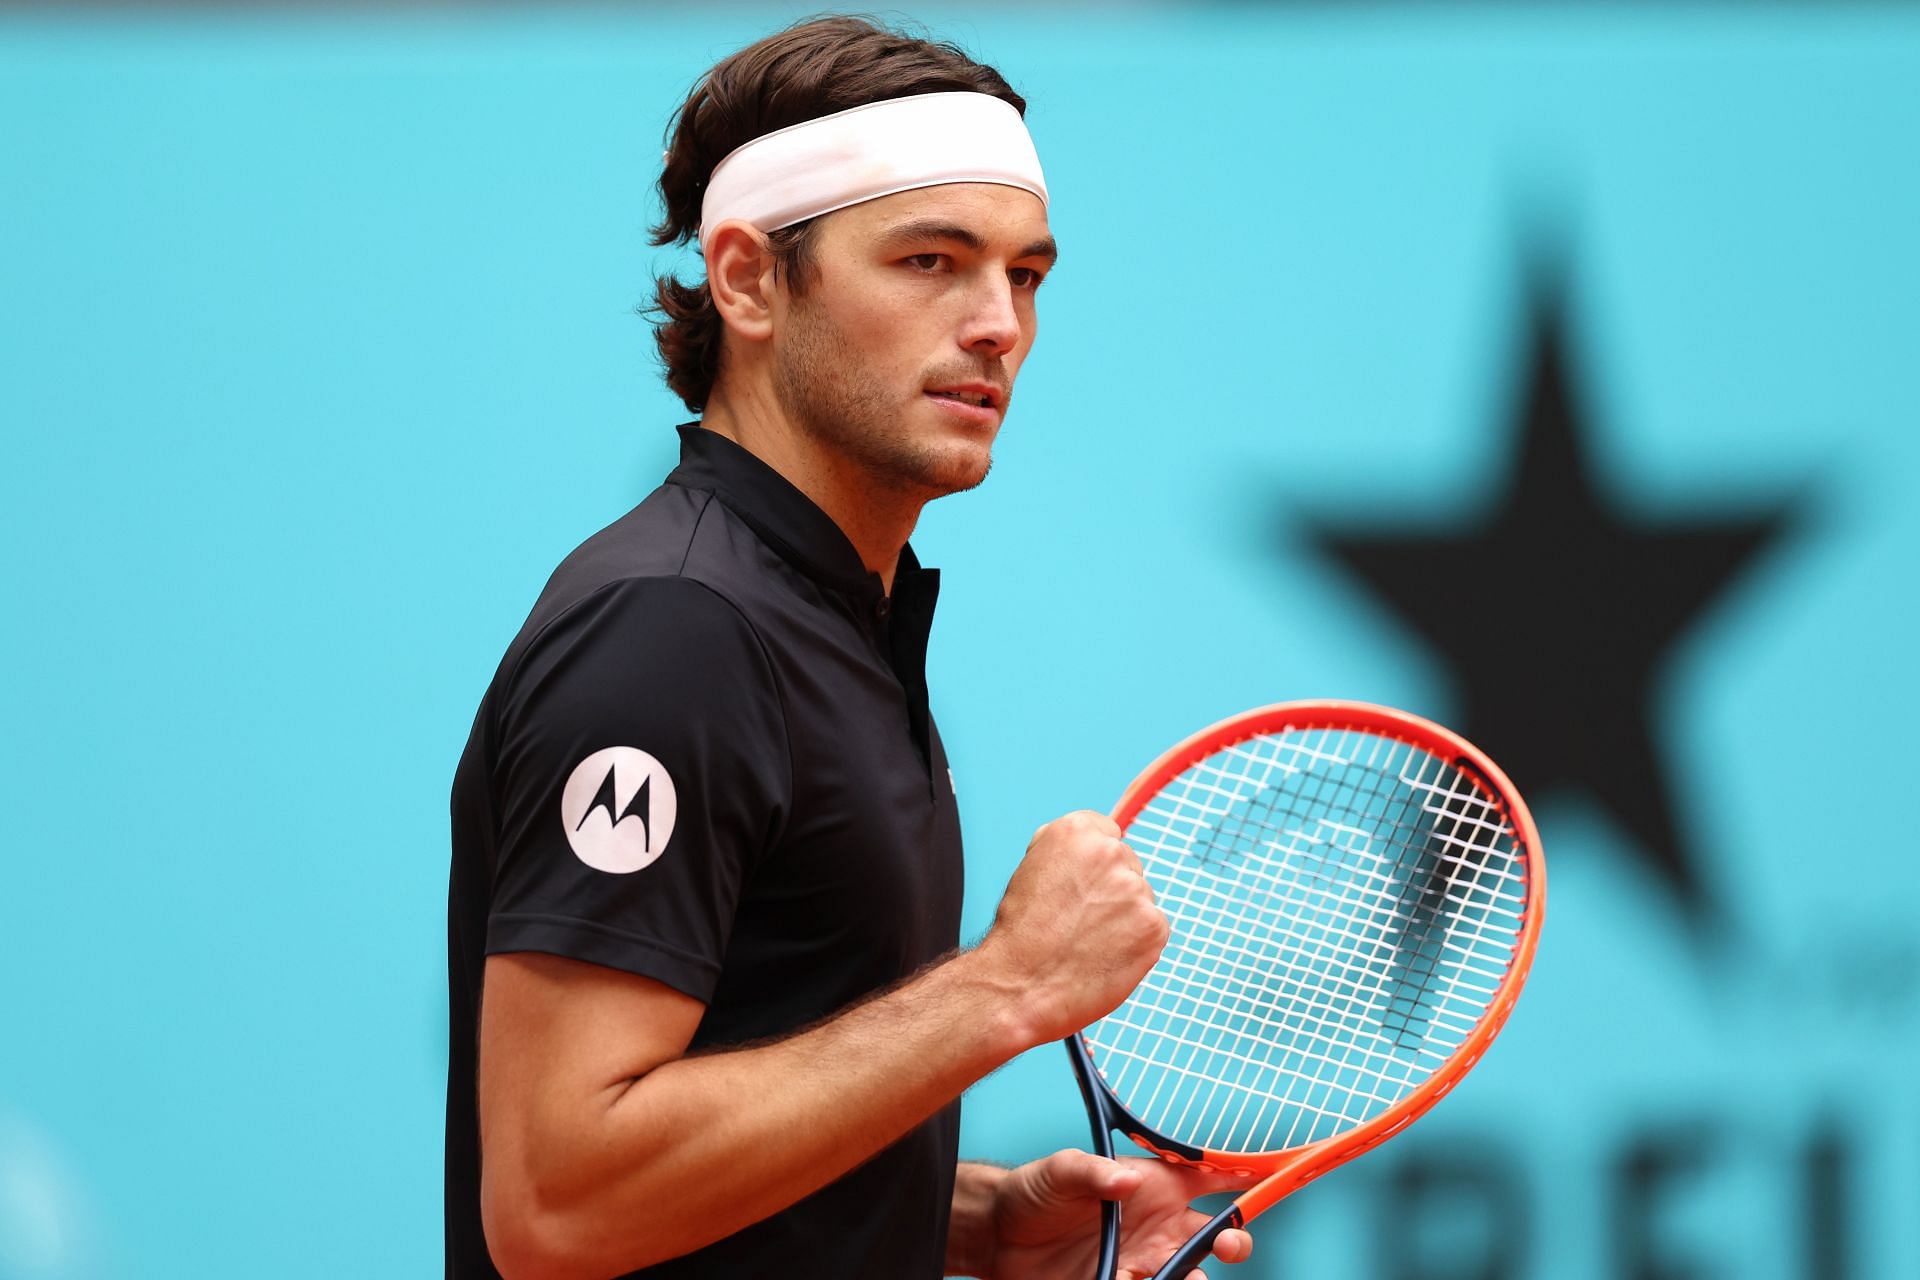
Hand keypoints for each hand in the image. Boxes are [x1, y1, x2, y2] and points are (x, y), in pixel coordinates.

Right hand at [976, 811, 1168, 1043]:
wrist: (1020, 985)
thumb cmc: (1021, 932)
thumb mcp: (1032, 869)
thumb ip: (1069, 851)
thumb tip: (1099, 843)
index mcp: (1075, 831)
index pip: (1105, 833)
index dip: (1092, 865)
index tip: (1080, 887)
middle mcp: (1109, 852)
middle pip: (1127, 864)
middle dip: (1111, 890)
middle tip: (1079, 922)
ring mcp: (1135, 888)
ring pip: (1140, 898)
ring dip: (1123, 918)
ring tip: (1087, 943)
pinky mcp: (1154, 925)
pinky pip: (1153, 928)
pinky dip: (1136, 944)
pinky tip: (1105, 957)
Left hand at [986, 1150, 1255, 1279]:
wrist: (998, 1238)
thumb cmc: (1034, 1191)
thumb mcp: (1060, 1170)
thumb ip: (1092, 1171)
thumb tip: (1126, 1180)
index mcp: (1152, 1186)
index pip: (1208, 1177)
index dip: (1241, 1176)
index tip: (1268, 1176)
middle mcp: (1158, 1226)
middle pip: (1216, 1236)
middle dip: (1233, 1241)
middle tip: (1227, 1244)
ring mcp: (1144, 1261)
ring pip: (1191, 1274)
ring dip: (1193, 1277)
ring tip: (1176, 1275)